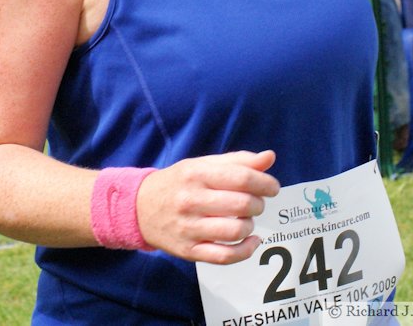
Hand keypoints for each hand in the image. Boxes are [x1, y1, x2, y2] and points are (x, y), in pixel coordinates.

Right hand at [136, 150, 278, 263]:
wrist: (140, 207)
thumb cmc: (179, 182)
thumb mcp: (202, 165)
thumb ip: (237, 161)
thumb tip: (270, 157)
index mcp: (197, 174)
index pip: (240, 177)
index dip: (264, 182)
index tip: (273, 187)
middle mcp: (192, 200)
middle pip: (241, 204)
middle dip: (258, 204)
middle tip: (257, 202)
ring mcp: (189, 228)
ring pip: (235, 231)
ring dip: (250, 225)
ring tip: (247, 218)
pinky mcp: (189, 251)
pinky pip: (224, 256)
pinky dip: (245, 250)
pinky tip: (251, 241)